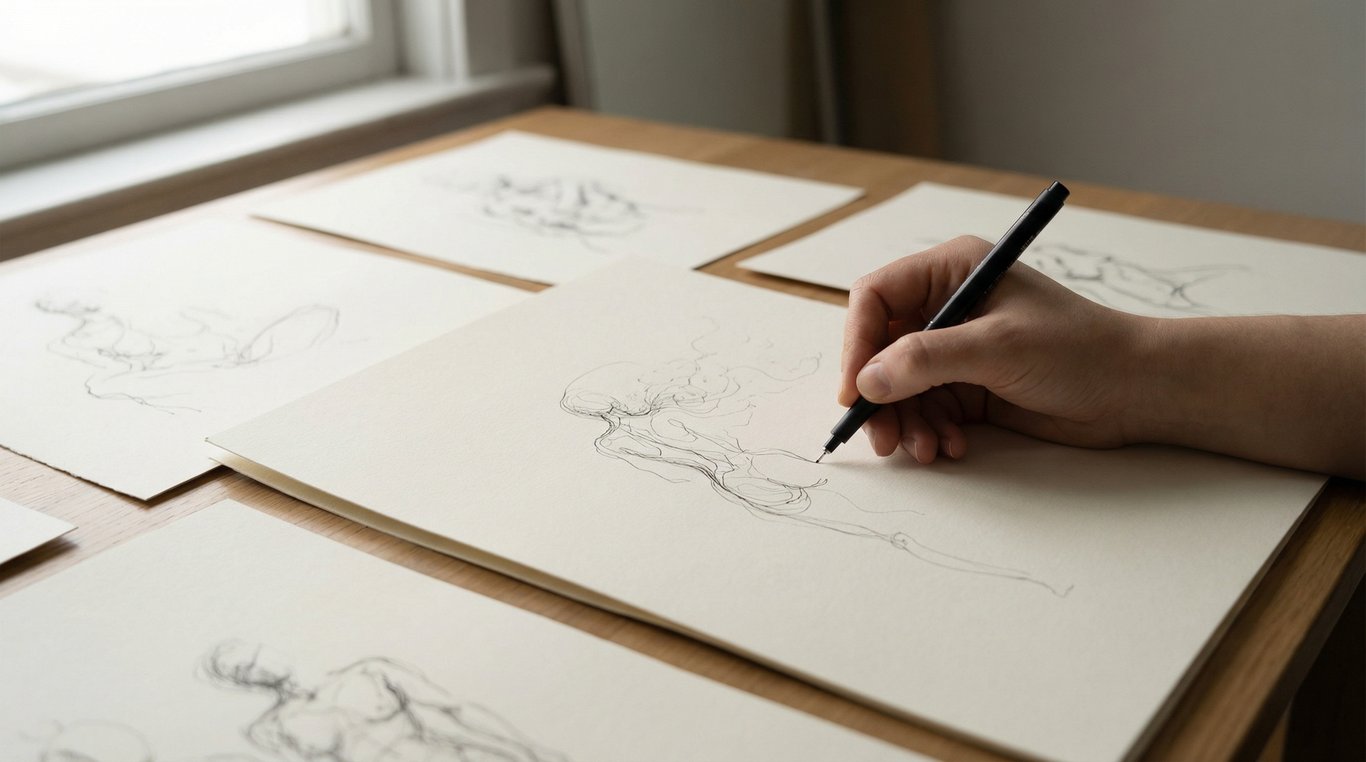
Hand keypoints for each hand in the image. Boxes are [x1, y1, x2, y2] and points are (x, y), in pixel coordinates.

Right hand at [839, 235, 1148, 462]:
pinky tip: (951, 446)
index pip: (876, 298)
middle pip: (880, 348)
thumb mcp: (997, 347)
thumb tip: (867, 381)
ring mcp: (957, 348)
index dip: (857, 343)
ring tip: (924, 450)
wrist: (1135, 390)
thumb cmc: (1080, 350)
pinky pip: (926, 410)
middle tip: (881, 437)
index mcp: (952, 271)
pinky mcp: (969, 385)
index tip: (854, 390)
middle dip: (879, 396)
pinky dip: (930, 431)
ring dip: (905, 422)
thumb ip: (927, 360)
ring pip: (899, 387)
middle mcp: (948, 305)